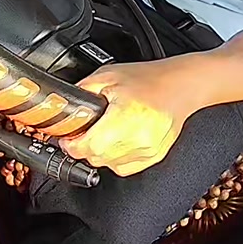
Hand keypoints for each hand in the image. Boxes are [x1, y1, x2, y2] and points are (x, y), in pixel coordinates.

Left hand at [59, 59, 198, 176]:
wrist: (180, 86)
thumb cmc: (148, 79)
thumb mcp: (107, 75)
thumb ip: (81, 91)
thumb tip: (62, 108)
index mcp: (127, 115)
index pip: (88, 146)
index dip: (71, 144)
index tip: (67, 137)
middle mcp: (140, 137)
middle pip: (96, 157)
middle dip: (84, 146)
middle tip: (83, 132)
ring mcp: (149, 150)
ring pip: (108, 165)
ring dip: (99, 152)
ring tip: (104, 132)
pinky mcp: (154, 157)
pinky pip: (123, 168)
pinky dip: (115, 157)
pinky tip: (118, 139)